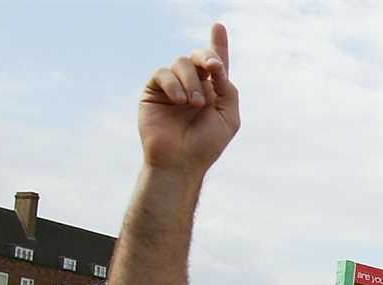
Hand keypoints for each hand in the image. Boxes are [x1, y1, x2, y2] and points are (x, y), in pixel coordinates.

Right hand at [139, 23, 239, 175]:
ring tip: (194, 103)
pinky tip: (179, 100)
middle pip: (199, 56)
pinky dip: (174, 84)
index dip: (218, 44)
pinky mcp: (154, 90)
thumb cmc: (206, 144)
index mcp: (213, 91)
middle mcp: (193, 85)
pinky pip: (163, 73)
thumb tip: (217, 66)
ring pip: (182, 63)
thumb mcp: (228, 117)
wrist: (180, 162)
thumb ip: (228, 90)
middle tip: (213, 68)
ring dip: (192, 81)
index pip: (216, 64)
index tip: (219, 25)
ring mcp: (173, 87)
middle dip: (208, 57)